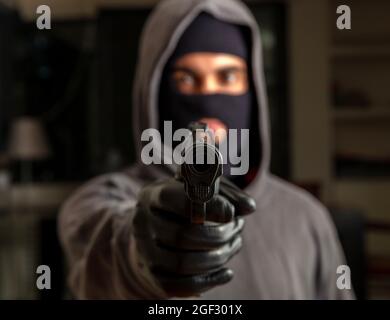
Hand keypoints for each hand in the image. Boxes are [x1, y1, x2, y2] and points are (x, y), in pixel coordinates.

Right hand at [133, 176, 255, 296]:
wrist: (154, 231)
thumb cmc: (183, 204)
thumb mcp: (199, 190)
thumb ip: (225, 193)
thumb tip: (248, 207)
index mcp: (152, 195)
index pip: (177, 200)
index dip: (209, 206)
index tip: (231, 212)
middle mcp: (142, 223)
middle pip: (182, 236)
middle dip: (218, 235)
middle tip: (237, 228)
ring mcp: (145, 252)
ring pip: (182, 264)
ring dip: (217, 257)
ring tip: (234, 244)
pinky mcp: (153, 275)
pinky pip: (181, 286)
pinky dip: (209, 281)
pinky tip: (226, 272)